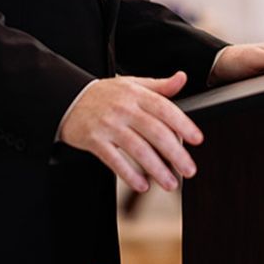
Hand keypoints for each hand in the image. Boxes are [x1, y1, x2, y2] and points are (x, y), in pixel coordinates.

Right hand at [58, 72, 201, 192]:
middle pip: (155, 132)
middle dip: (175, 154)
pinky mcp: (93, 140)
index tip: (197, 140)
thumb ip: (158, 86)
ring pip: (137, 149)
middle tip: (189, 170)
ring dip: (156, 169)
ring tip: (170, 183)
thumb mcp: (130, 84)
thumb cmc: (103, 95)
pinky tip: (142, 185)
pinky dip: (129, 174)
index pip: (164, 108)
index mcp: (135, 94)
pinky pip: (114, 160)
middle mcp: (123, 108)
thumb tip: (182, 78)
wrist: (67, 98)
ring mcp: (108, 125)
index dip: (183, 124)